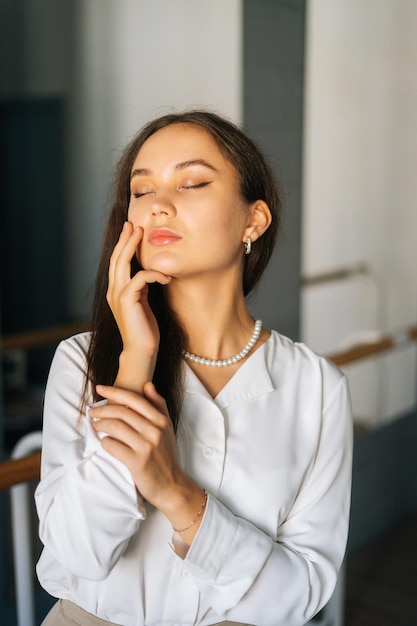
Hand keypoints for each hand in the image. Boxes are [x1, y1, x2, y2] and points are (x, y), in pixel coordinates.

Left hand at [90, 383, 204, 543]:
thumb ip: (159, 405)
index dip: (114, 391)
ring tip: (95, 426)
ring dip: (100, 424)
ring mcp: (146, 446)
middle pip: (122, 411)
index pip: (134, 399)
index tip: (100, 388)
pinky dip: (104, 442)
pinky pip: (113, 446)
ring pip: (115, 427)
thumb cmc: (166, 455)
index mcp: (161, 420)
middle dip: (102, 409)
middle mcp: (154, 430)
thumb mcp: (167, 428)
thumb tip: (148, 385)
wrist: (171, 485)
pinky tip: (104, 442)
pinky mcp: (137, 462)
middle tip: (92, 412)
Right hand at [107, 222, 171, 389]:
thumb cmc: (145, 330)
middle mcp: (113, 291)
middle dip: (125, 239)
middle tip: (134, 224)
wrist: (142, 351)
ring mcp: (118, 296)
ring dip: (133, 247)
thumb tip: (151, 273)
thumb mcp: (144, 303)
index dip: (123, 245)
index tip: (132, 230)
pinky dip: (154, 274)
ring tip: (143, 236)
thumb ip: (143, 288)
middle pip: (116, 258)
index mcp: (116, 291)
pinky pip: (140, 278)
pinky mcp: (127, 301)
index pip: (117, 263)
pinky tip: (166, 278)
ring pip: (122, 263)